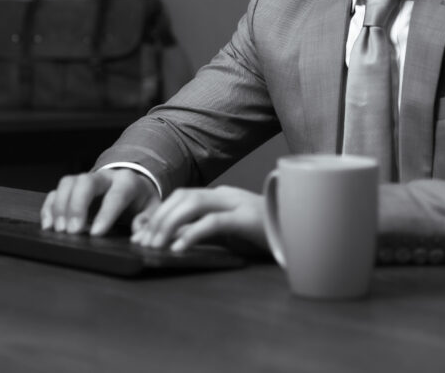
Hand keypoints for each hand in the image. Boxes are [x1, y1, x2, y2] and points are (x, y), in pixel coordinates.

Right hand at [41, 169, 158, 235]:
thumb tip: (137, 232)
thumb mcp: (153, 209)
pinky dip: (50, 207)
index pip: (116, 194)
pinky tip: (48, 225)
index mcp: (128, 182)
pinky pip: (56, 191)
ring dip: (60, 206)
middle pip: (86, 182)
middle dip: (77, 206)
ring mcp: (86, 179)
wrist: (133, 185)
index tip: (96, 234)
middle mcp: (105, 176)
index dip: (106, 213)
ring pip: (68, 183)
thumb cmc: (142, 201)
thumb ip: (148, 220)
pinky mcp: (73, 187)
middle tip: (72, 231)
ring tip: (59, 230)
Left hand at [131, 185, 267, 252]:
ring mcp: (238, 204)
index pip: (182, 196)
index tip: (141, 234)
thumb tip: (170, 241)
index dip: (159, 212)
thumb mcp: (228, 235)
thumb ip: (202, 233)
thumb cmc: (264, 236)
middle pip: (183, 196)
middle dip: (159, 218)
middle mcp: (227, 195)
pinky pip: (214, 222)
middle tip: (144, 242)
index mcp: (221, 197)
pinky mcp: (248, 220)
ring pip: (194, 204)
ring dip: (170, 223)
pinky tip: (179, 248)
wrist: (302, 233)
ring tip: (156, 245)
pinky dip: (192, 234)